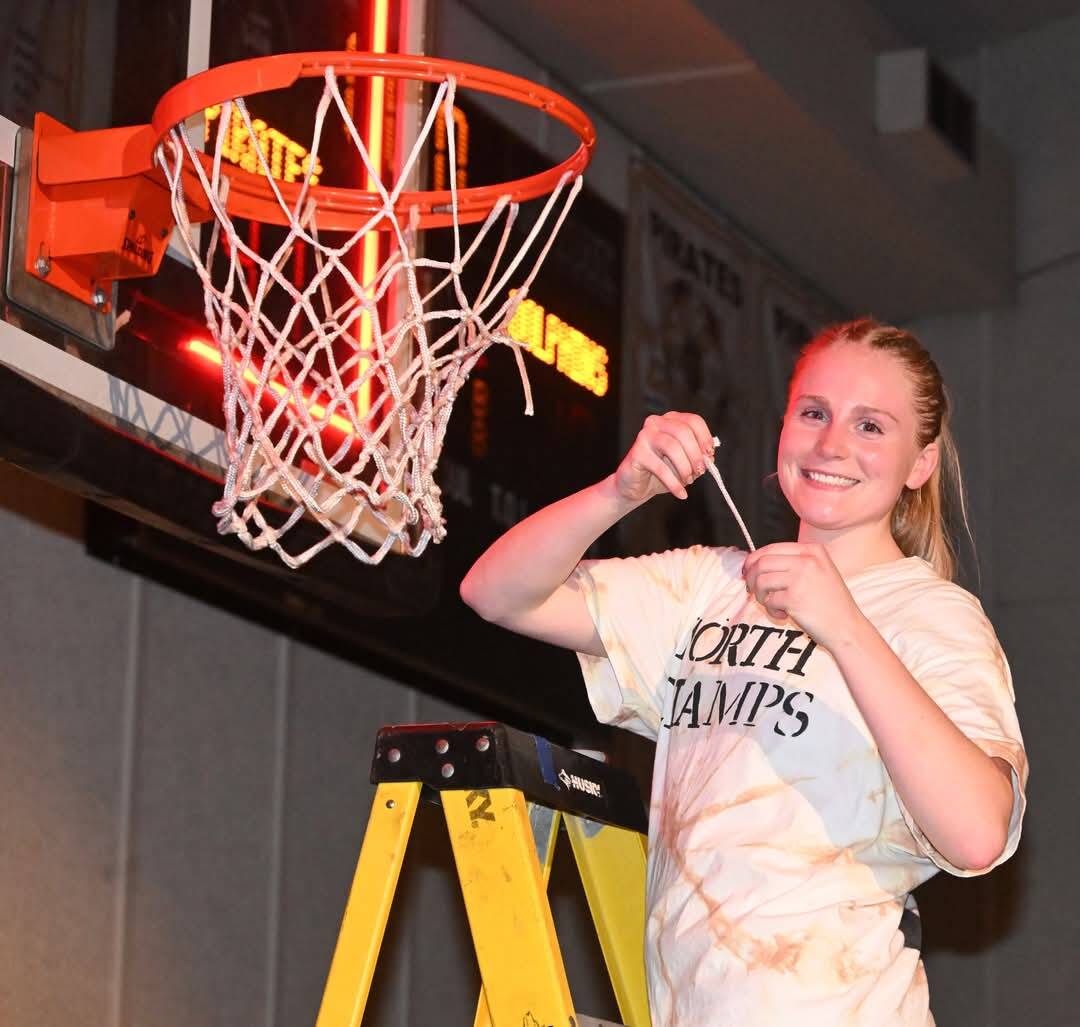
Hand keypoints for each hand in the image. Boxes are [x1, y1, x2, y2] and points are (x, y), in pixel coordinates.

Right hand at [614, 412, 714, 503]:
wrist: (636, 486)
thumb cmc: (662, 472)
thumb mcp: (685, 463)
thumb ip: (698, 457)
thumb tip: (708, 458)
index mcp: (670, 420)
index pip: (693, 421)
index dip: (704, 437)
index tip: (709, 455)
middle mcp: (656, 423)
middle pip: (683, 432)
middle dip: (696, 454)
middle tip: (700, 471)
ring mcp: (644, 436)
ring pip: (672, 446)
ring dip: (685, 467)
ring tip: (688, 481)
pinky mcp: (637, 453)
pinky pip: (660, 468)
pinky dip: (674, 483)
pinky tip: (681, 494)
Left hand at [741, 542, 865, 648]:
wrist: (847, 628)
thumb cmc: (830, 604)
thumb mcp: (817, 572)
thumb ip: (791, 564)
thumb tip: (753, 564)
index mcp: (813, 550)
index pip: (771, 548)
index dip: (754, 560)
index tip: (748, 573)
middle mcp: (807, 559)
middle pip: (761, 562)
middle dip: (752, 578)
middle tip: (754, 592)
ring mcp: (801, 577)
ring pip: (761, 580)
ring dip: (761, 596)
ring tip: (774, 605)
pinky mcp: (794, 597)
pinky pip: (769, 600)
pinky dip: (771, 610)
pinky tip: (784, 615)